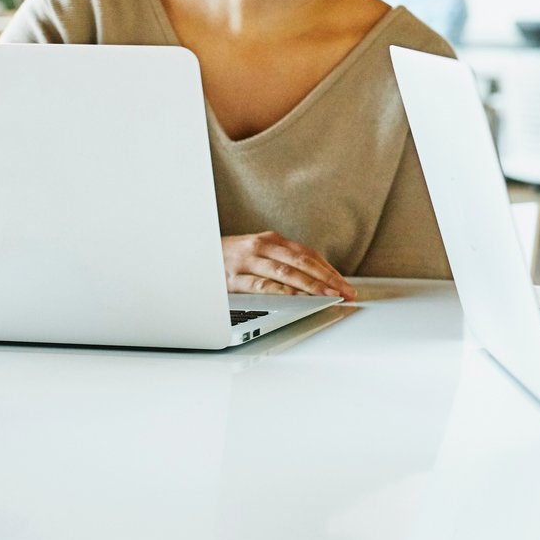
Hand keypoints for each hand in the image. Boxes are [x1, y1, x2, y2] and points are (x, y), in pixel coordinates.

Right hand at [222, 231, 355, 300]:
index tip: (345, 285)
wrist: (193, 254)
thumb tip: (315, 279)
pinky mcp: (234, 278)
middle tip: (345, 292)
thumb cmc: (230, 258)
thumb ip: (281, 261)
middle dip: (327, 278)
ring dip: (311, 286)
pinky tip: (298, 300)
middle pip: (302, 262)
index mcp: (271, 240)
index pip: (308, 255)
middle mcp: (262, 246)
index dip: (329, 270)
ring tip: (329, 297)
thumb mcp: (257, 252)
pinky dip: (284, 293)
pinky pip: (263, 286)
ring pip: (286, 273)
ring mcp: (247, 261)